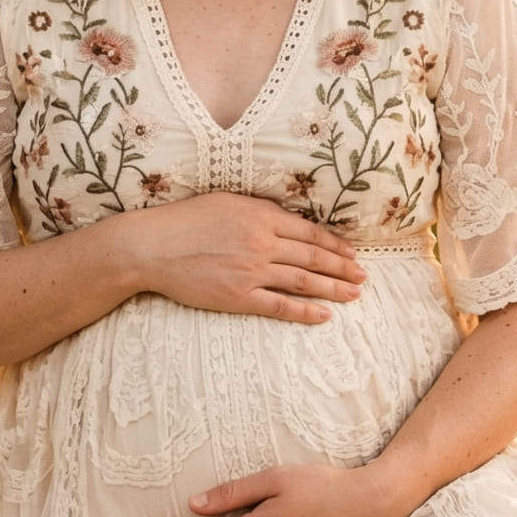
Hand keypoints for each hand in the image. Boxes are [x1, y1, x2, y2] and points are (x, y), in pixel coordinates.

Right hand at [131, 193, 364, 322]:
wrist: (153, 246)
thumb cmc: (186, 220)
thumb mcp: (227, 202)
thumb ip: (260, 210)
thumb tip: (286, 217)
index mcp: (261, 216)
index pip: (310, 232)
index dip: (335, 245)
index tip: (353, 253)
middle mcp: (262, 243)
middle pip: (313, 257)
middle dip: (343, 268)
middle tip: (363, 277)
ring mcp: (252, 271)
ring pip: (304, 281)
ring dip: (333, 289)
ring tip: (354, 295)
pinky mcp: (238, 297)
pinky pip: (280, 306)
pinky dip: (305, 311)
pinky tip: (324, 315)